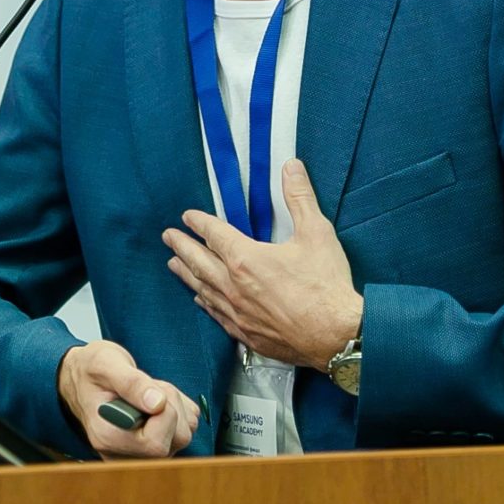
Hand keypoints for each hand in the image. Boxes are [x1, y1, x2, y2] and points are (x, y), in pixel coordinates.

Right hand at [56, 339, 199, 459]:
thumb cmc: (90, 371)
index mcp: (108, 438)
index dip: (164, 412)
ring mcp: (139, 454)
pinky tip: (155, 402)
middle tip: (149, 387)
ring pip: (184, 436)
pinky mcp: (151, 449)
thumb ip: (131, 383)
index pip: (155, 443)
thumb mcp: (105, 364)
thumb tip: (158, 404)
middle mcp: (123, 454)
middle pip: (176, 440)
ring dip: (175, 407)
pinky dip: (179, 412)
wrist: (80, 379)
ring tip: (148, 393)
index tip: (149, 389)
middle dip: (172, 406)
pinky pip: (185, 431)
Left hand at [163, 158, 363, 369]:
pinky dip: (205, 302)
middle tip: (168, 238)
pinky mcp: (246, 334)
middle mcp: (234, 286)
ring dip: (186, 274)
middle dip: (181, 246)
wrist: (335, 336)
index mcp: (246, 259)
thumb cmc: (325, 287)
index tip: (188, 216)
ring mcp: (238, 312)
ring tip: (174, 265)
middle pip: (198, 261)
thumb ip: (299, 198)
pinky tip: (201, 300)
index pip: (214, 234)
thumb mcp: (316, 233)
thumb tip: (291, 167)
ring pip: (203, 289)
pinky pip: (216, 315)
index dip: (199, 222)